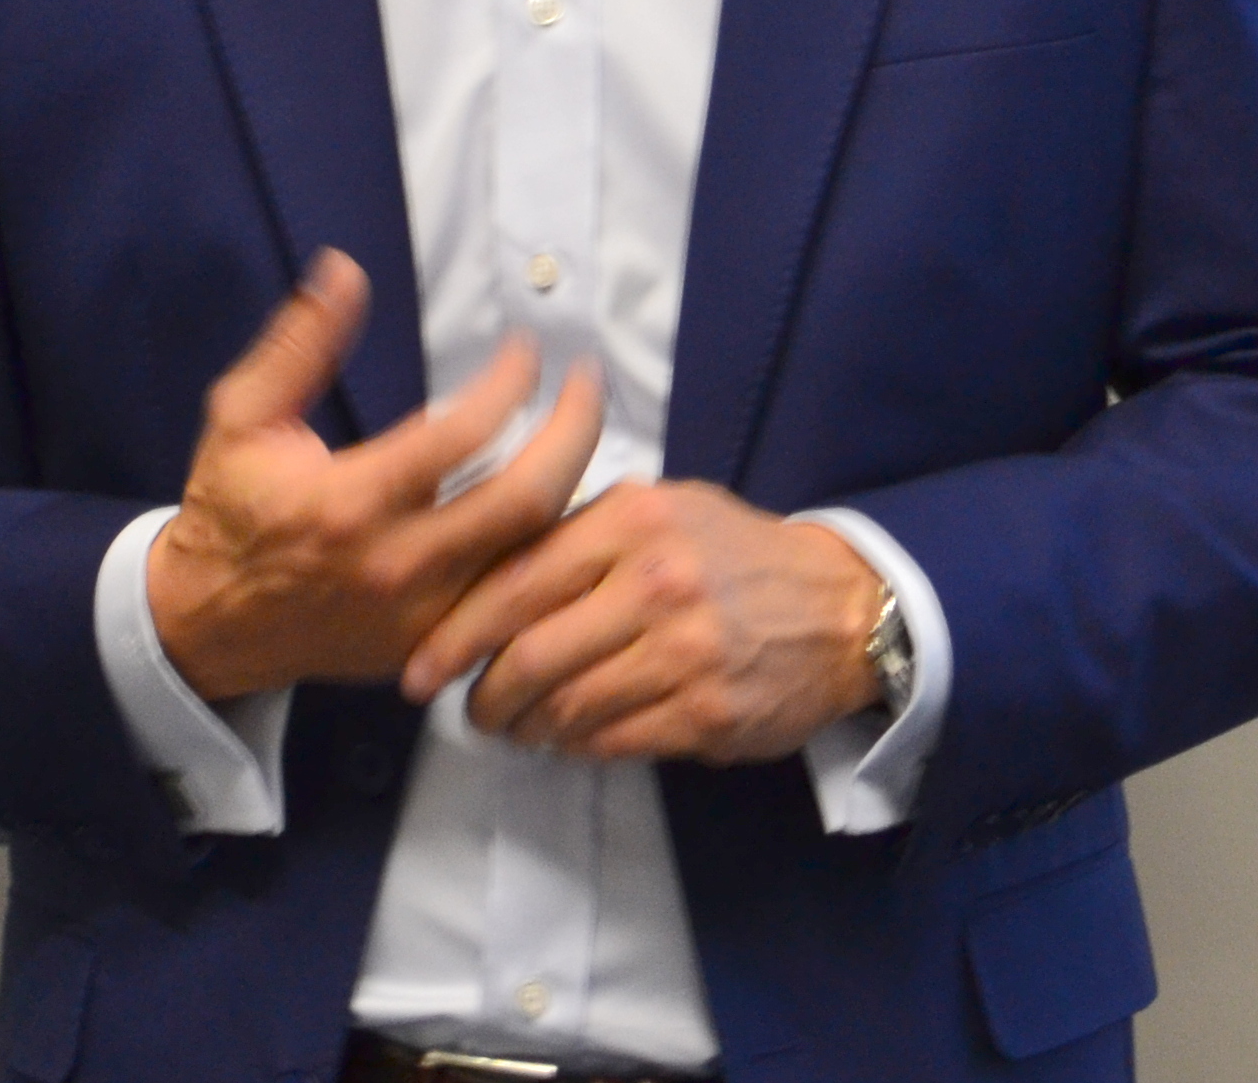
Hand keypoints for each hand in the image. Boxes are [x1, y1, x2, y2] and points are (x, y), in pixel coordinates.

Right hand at [147, 250, 608, 704]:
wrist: (210, 625)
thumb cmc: (230, 509)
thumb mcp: (242, 416)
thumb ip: (298, 344)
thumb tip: (344, 269)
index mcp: (350, 503)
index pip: (461, 435)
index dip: (509, 382)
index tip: (526, 347)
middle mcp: (398, 565)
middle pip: (525, 500)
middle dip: (574, 429)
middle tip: (588, 380)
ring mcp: (425, 616)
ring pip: (536, 553)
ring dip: (577, 486)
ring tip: (586, 428)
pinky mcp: (437, 645)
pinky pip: (517, 594)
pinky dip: (551, 545)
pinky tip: (566, 499)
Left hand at [398, 479, 886, 764]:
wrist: (839, 606)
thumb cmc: (729, 552)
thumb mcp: (658, 509)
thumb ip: (578, 535)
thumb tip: (480, 578)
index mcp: (630, 520)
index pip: (514, 582)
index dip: (454, 635)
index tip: (418, 667)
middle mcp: (654, 582)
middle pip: (530, 655)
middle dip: (482, 695)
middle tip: (468, 710)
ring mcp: (684, 652)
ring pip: (566, 707)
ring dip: (526, 728)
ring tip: (516, 727)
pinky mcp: (706, 712)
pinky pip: (612, 742)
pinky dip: (576, 747)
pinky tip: (568, 739)